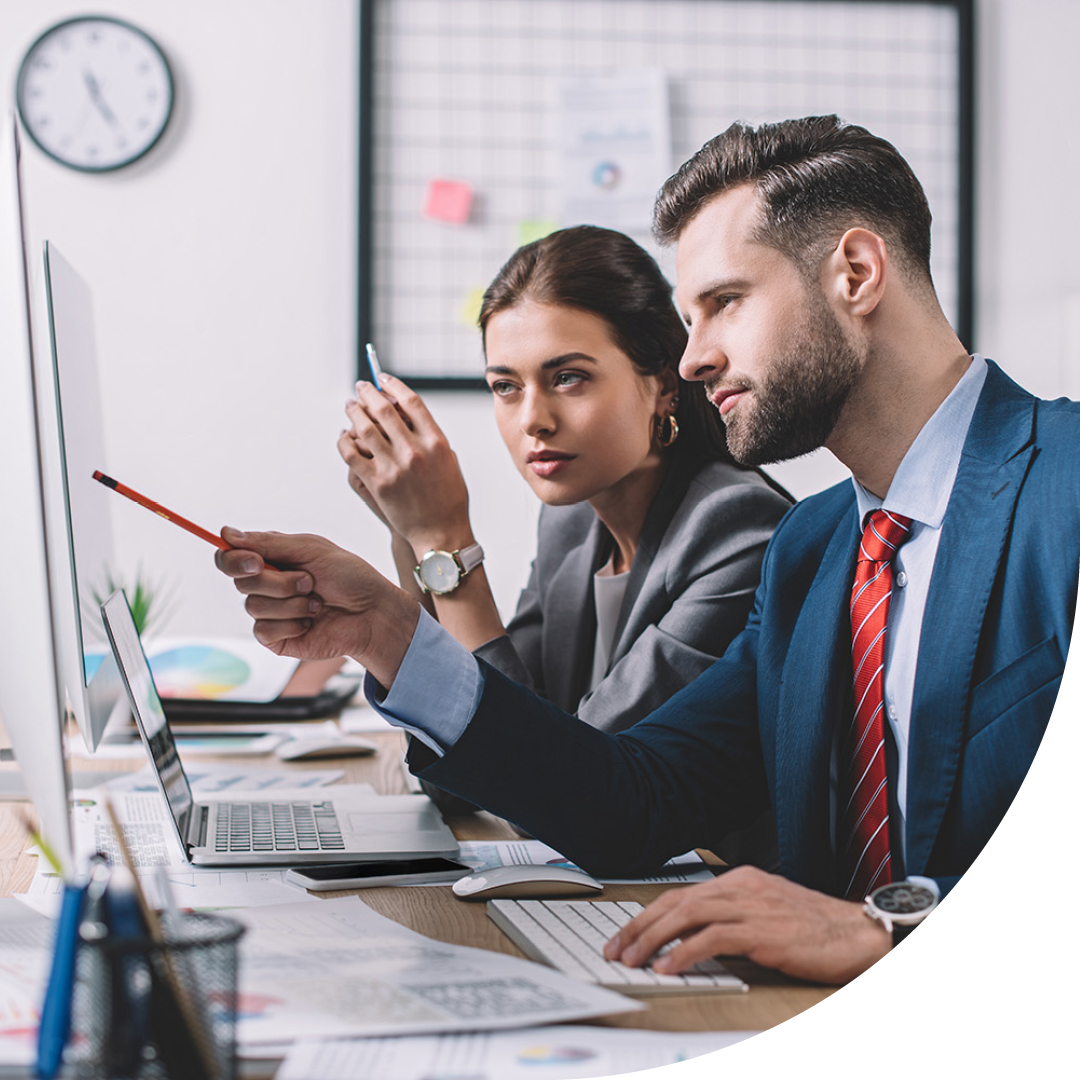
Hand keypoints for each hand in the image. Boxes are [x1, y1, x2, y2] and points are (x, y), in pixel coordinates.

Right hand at [214, 527, 419, 686]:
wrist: (372, 612)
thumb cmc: (349, 577)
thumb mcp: (311, 549)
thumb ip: (269, 543)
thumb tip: (226, 534)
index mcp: (272, 559)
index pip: (230, 556)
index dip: (233, 559)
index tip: (255, 561)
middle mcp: (266, 584)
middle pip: (241, 581)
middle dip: (278, 582)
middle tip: (309, 581)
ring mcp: (270, 612)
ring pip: (254, 606)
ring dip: (292, 603)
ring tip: (318, 602)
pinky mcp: (276, 638)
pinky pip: (264, 630)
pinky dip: (292, 623)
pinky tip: (312, 621)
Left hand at [337, 375, 472, 551]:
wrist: (440, 533)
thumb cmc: (448, 498)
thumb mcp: (449, 461)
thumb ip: (430, 436)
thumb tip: (404, 412)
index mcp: (436, 442)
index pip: (411, 402)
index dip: (394, 386)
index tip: (382, 378)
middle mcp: (415, 451)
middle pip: (384, 410)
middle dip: (368, 394)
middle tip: (360, 387)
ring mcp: (394, 467)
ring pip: (365, 429)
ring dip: (353, 412)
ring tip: (349, 406)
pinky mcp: (377, 483)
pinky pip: (352, 454)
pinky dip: (344, 441)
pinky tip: (343, 436)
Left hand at [603, 866, 898, 983]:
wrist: (859, 935)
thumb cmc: (818, 929)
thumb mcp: (768, 914)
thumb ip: (733, 919)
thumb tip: (694, 940)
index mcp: (741, 880)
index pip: (682, 894)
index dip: (649, 915)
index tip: (627, 934)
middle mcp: (740, 886)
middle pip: (675, 901)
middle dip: (639, 925)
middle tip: (617, 947)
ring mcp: (750, 906)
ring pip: (685, 916)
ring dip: (652, 939)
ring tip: (633, 959)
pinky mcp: (760, 931)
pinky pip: (710, 939)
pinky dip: (682, 953)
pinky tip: (667, 967)